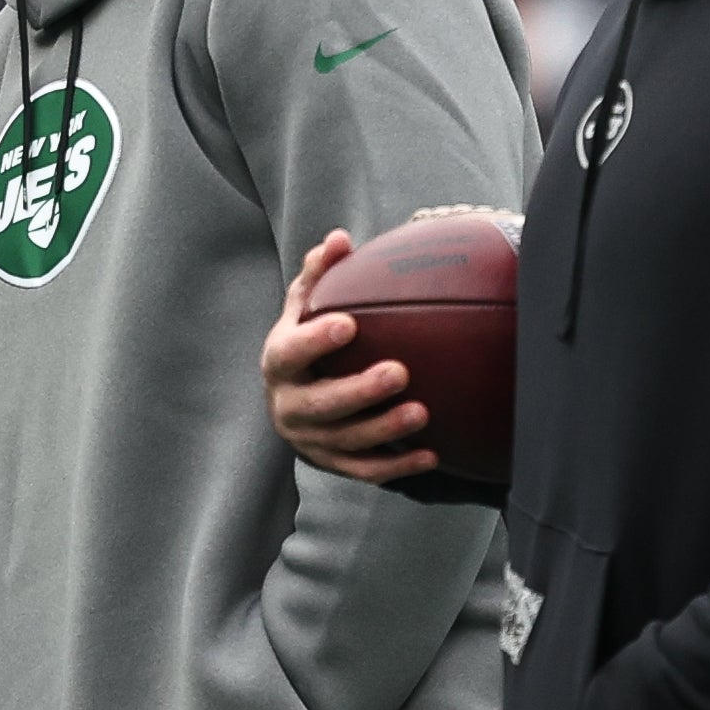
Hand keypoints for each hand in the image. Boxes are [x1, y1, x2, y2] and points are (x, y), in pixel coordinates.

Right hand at [261, 229, 437, 485]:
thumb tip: (339, 239)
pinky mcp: (331, 464)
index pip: (289, 353)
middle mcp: (287, 405)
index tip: (349, 324)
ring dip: (384, 429)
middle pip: (319, 404)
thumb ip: (319, 273)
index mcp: (278, 363)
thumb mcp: (303, 307)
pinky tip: (431, 455)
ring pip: (345, 441)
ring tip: (422, 412)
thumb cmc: (306, 342)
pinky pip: (364, 470)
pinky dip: (396, 466)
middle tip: (399, 372)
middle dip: (358, 391)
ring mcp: (309, 439)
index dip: (316, 341)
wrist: (292, 400)